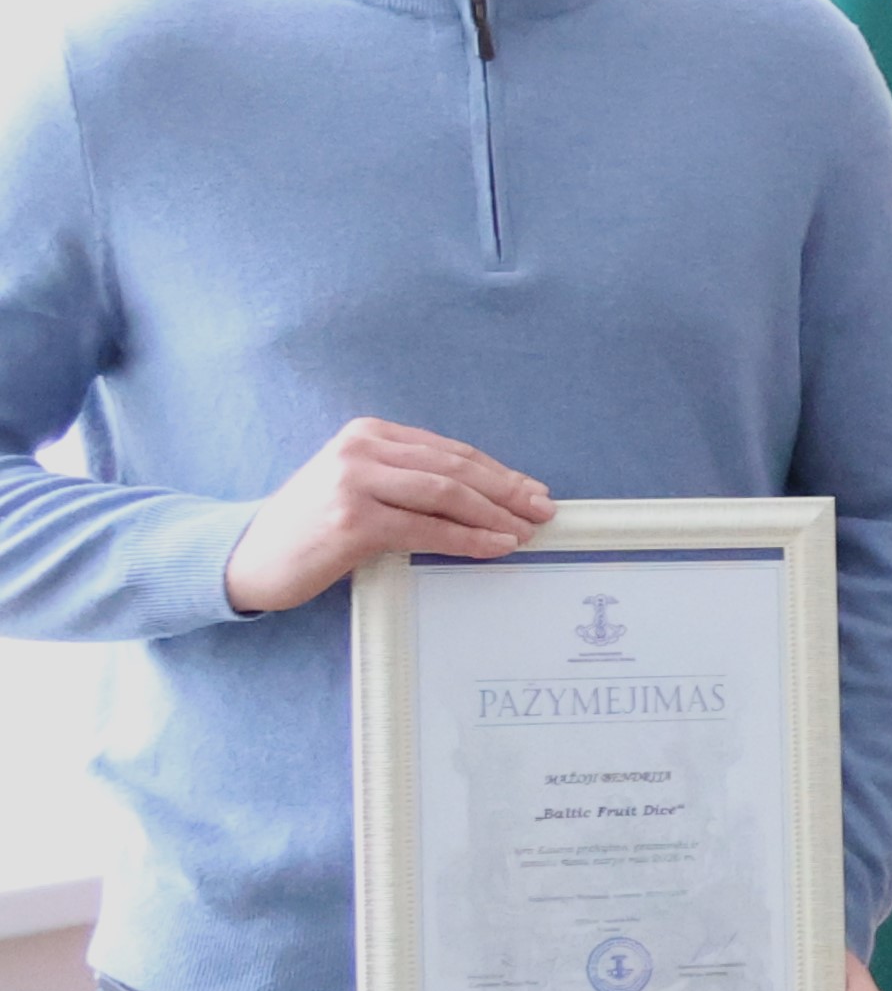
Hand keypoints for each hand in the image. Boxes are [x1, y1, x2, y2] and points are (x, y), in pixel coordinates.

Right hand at [222, 420, 550, 615]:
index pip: (451, 451)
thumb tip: (486, 497)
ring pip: (447, 493)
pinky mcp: (352, 519)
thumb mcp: (361, 487)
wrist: (248, 556)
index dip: (500, 473)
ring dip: (495, 515)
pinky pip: (426, 528)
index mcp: (369, 434)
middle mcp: (361, 449)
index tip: (533, 491)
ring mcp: (354, 482)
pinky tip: (495, 547)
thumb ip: (410, 481)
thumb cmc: (312, 527)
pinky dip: (468, 538)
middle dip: (508, 491)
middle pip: (456, 468)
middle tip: (543, 511)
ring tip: (525, 532)